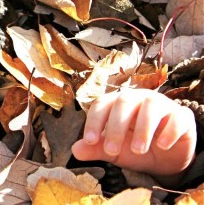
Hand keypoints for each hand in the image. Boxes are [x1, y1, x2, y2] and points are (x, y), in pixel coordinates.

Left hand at [71, 88, 196, 185]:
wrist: (164, 159)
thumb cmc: (134, 148)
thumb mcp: (114, 151)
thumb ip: (95, 149)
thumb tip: (75, 149)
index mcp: (117, 103)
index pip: (102, 104)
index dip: (94, 121)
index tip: (90, 140)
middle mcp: (138, 98)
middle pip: (124, 103)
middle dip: (115, 127)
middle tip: (111, 151)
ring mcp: (162, 105)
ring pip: (151, 106)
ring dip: (142, 128)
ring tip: (137, 150)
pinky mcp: (182, 116)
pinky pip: (178, 117)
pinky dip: (169, 130)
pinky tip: (162, 145)